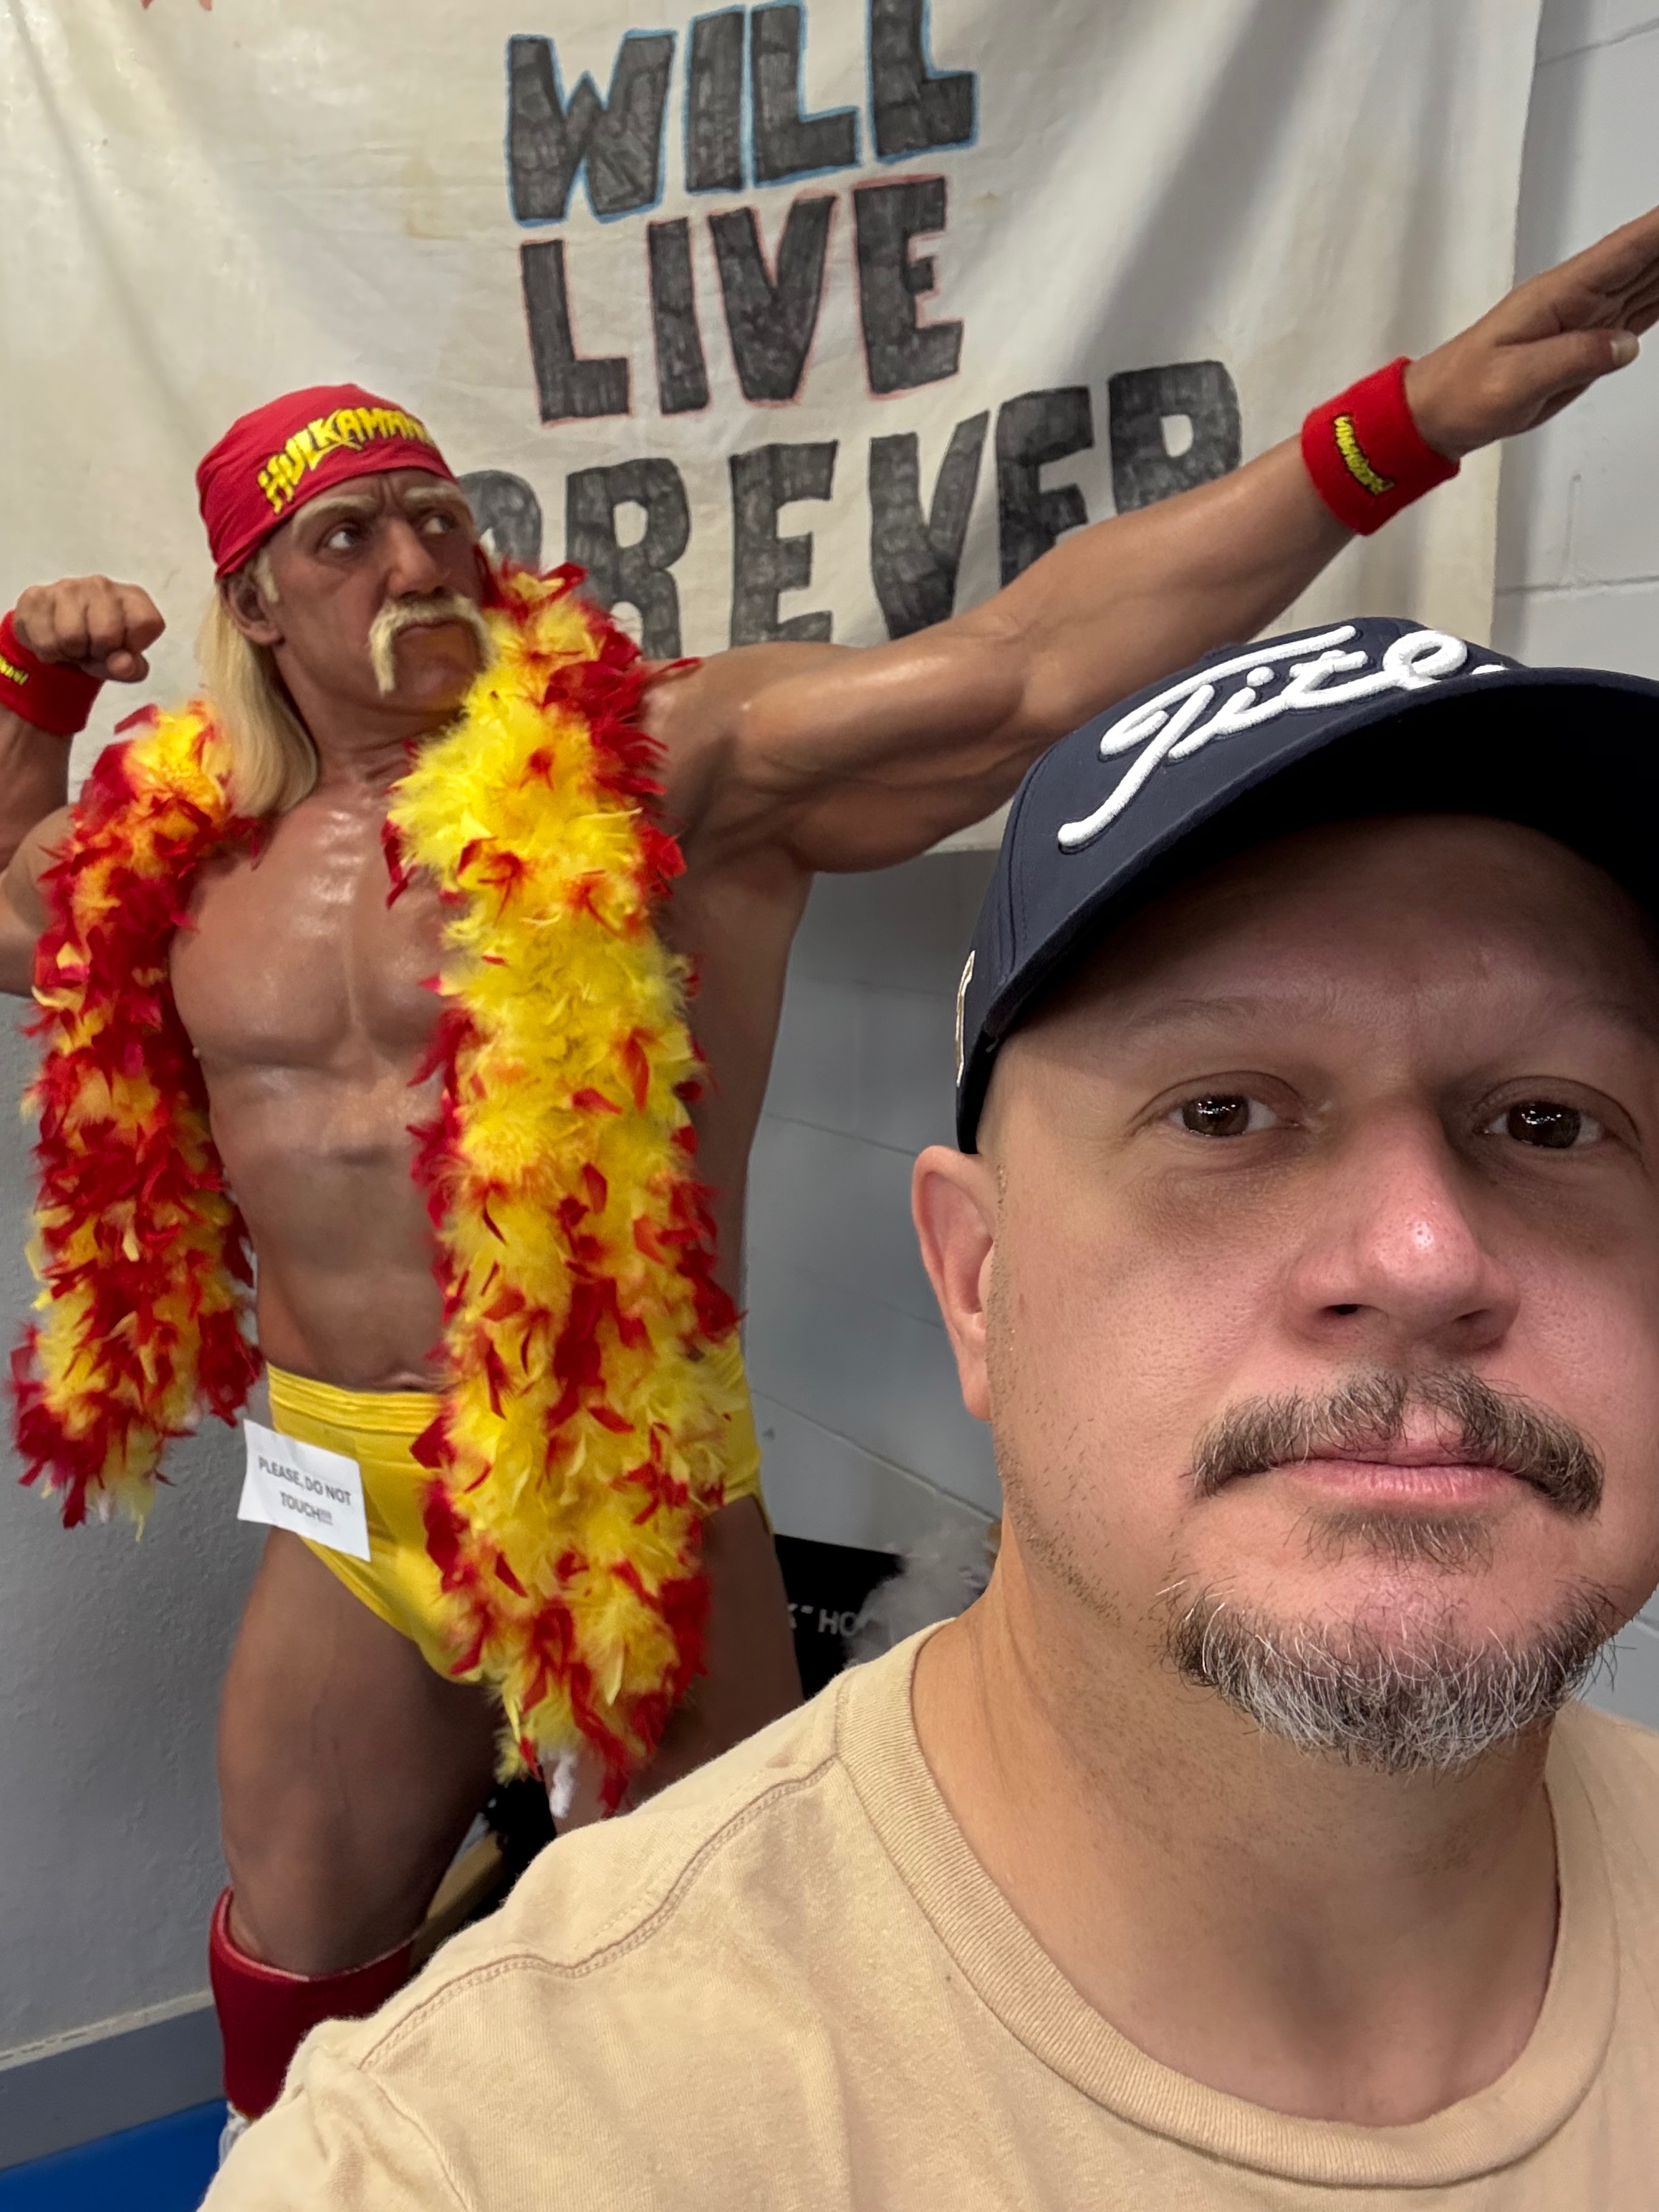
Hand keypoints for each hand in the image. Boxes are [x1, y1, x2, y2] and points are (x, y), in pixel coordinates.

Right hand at [12, 575, 163, 683]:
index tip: (121, 649)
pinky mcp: (37, 596)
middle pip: (106, 634)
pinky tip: (54, 642)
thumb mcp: (124, 665)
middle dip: (98, 653)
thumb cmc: (101, 648)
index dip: (132, 646)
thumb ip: (131, 668)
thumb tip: (122, 663)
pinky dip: (50, 653)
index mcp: (133, 598)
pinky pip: (45, 640)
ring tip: (74, 647)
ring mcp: (68, 586)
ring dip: (72, 653)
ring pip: (71, 636)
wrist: (59, 639)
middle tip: (92, 650)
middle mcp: (103, 585)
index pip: (146, 623)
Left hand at [1405, 204, 1658, 457]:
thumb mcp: (1513, 380)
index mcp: (1560, 294)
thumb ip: (1570, 358)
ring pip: (1651, 280)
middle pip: (1649, 257)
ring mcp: (1588, 316)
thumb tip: (1623, 345)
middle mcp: (1580, 296)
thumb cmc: (1463, 391)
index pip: (1627, 249)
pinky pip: (1641, 310)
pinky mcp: (1590, 340)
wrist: (1438, 413)